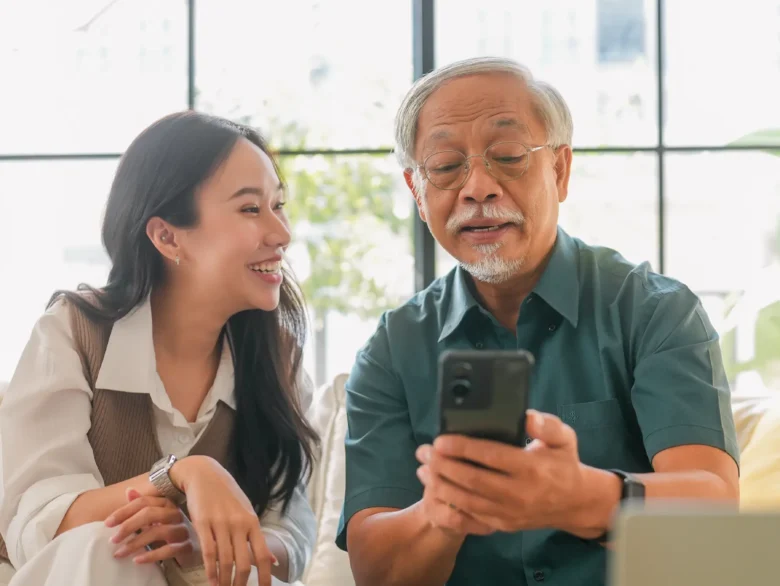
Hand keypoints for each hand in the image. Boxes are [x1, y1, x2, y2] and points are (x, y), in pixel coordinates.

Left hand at [106, 488, 197, 565]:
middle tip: (113, 539)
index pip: (144, 502)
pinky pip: (169, 550)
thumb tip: (129, 491)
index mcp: (167, 504)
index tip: (107, 523)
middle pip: (150, 514)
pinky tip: (137, 560)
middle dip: (128, 526)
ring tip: (119, 553)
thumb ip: (142, 505)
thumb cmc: (173, 529)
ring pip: (158, 532)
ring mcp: (183, 529)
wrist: (201, 544)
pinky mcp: (188, 546)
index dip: (124, 511)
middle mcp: (176, 513)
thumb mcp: (157, 516)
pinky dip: (151, 555)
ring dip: (136, 543)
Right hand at [170, 455, 275, 585]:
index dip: (265, 576)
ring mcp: (221, 524)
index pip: (263, 554)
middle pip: (244, 562)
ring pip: (225, 560)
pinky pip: (208, 552)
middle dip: (241, 584)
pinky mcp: (202, 523)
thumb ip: (257, 538)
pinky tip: (212, 580)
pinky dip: (210, 570)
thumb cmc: (227, 496)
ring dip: (225, 580)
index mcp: (253, 522)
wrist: (204, 474)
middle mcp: (239, 524)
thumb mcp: (246, 513)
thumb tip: (273, 560)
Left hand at [416, 410, 613, 536]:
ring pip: (468, 500)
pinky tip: (436, 491)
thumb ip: (547, 426)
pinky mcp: (504, 524)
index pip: (491, 456)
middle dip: (444, 466)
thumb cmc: (564, 464)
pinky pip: (472, 517)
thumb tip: (527, 417)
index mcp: (532, 468)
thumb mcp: (564, 439)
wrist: (575, 503)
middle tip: (425, 452)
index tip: (441, 440)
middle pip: (473, 480)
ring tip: (423, 470)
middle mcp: (520, 493)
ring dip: (442, 485)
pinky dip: (451, 505)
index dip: (463, 448)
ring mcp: (510, 512)